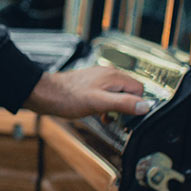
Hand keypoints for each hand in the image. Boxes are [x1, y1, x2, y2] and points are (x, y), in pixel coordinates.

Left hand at [23, 65, 151, 120]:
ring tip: (103, 116)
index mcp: (113, 76)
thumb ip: (123, 103)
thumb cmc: (68, 97)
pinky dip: (104, 106)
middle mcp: (107, 74)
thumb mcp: (99, 103)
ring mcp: (98, 79)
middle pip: (129, 91)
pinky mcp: (90, 85)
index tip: (126, 114)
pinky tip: (96, 113)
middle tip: (113, 116)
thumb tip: (145, 106)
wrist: (45, 94)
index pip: (139, 88)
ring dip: (113, 107)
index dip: (135, 103)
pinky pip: (105, 95)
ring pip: (117, 94)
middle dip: (124, 106)